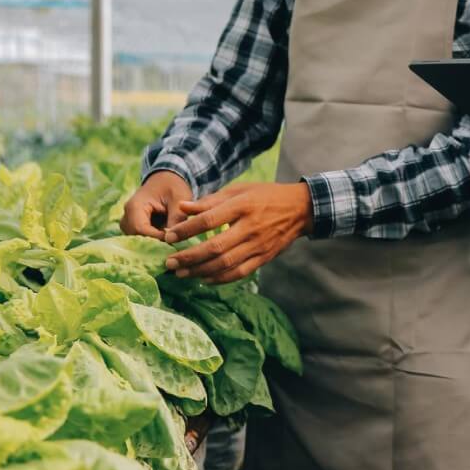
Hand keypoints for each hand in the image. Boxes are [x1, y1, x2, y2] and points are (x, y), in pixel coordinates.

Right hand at [120, 170, 193, 238]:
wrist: (166, 180)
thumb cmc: (173, 186)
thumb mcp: (180, 198)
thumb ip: (177, 217)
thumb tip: (172, 239)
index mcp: (134, 206)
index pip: (140, 230)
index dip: (156, 238)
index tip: (173, 239)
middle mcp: (127, 216)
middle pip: (136, 239)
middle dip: (155, 243)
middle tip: (174, 241)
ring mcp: (128, 223)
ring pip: (138, 242)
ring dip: (155, 242)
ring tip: (171, 237)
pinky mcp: (134, 228)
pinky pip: (141, 240)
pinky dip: (154, 241)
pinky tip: (167, 237)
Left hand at [162, 182, 312, 283]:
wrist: (301, 210)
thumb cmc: (266, 196)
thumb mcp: (240, 190)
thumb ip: (211, 200)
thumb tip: (183, 207)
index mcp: (243, 206)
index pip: (209, 220)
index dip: (186, 230)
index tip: (168, 237)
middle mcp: (250, 227)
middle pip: (215, 247)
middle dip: (189, 257)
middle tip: (169, 263)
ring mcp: (258, 245)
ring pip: (225, 264)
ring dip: (200, 271)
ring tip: (181, 274)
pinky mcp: (264, 258)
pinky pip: (239, 272)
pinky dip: (220, 279)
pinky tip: (204, 279)